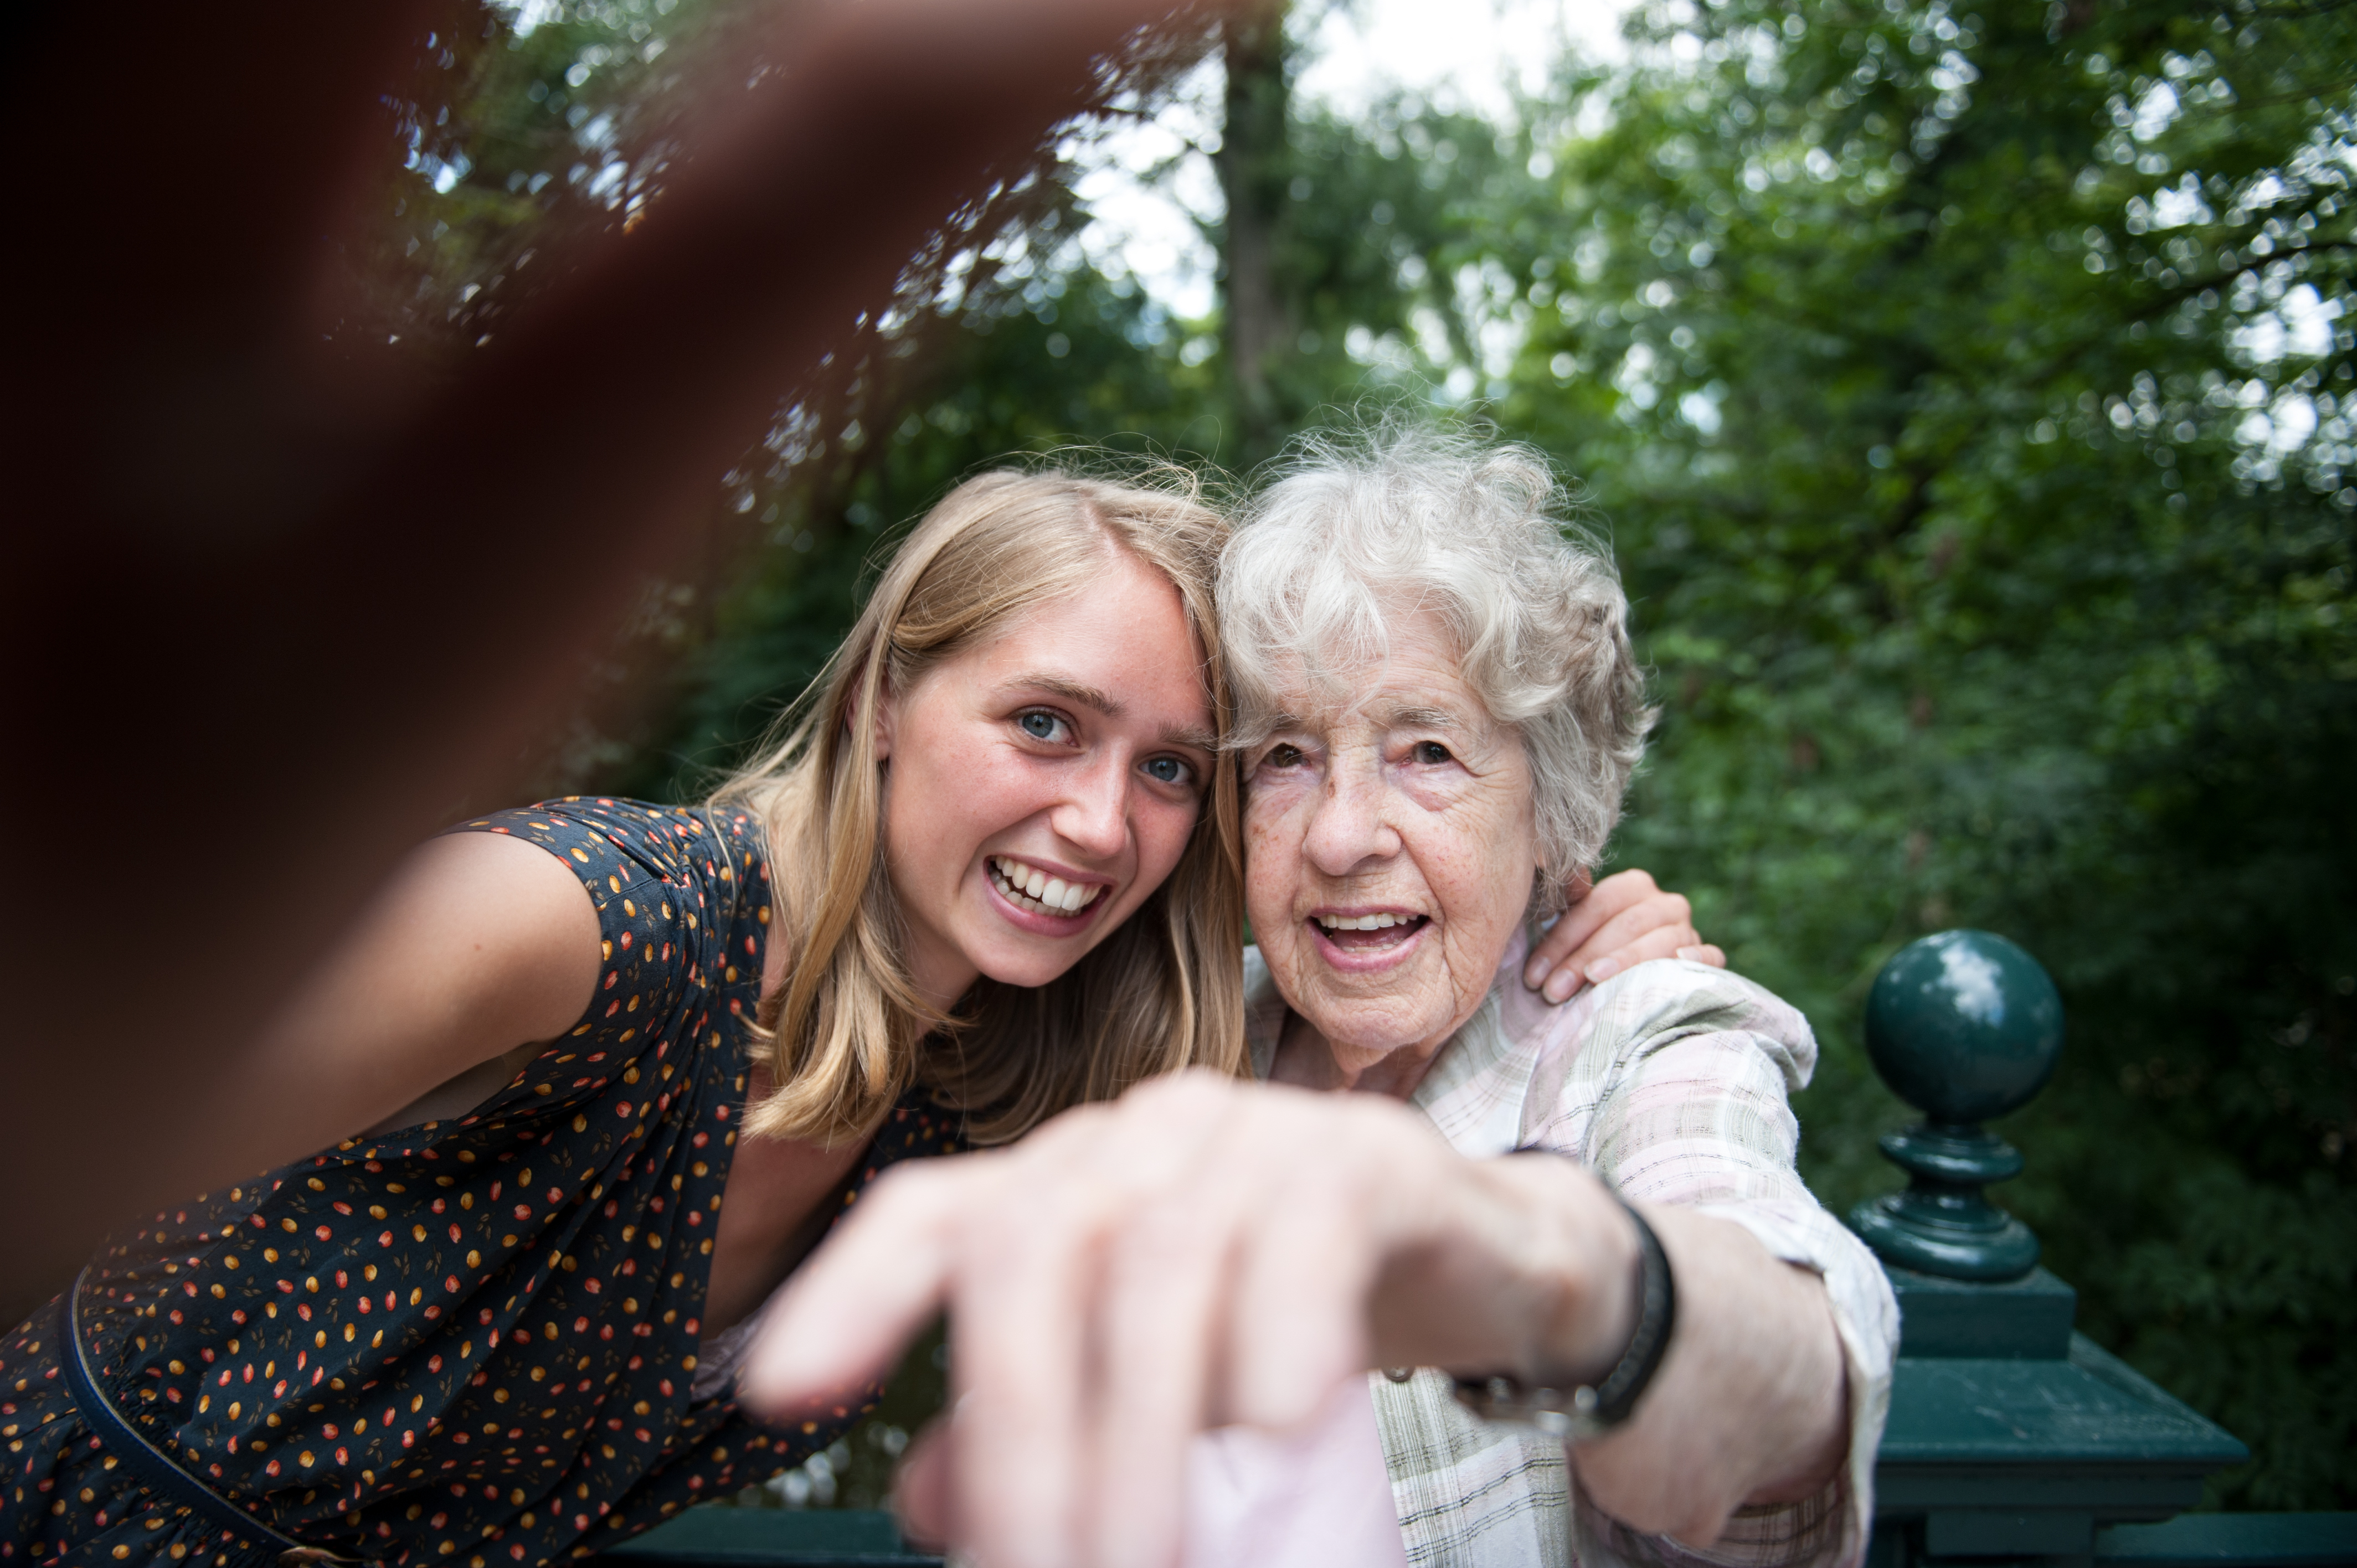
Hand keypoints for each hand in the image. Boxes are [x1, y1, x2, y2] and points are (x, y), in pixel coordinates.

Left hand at [738, 1072, 1638, 1567]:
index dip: (849, 1295)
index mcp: (1069, 1181)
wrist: (1483, 1262)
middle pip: (1033, 1249)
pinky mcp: (1365, 1158)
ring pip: (1157, 1260)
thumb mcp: (1152, 1391)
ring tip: (1148, 1560)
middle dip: (1018, 1431)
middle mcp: (1140, 1136)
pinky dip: (1276, 1331)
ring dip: (1140, 1431)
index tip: (775, 1397)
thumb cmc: (1293, 1327)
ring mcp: (1251, 1132)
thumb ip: (1036, 1431)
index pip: (934, 1215)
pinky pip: (1302, 1231)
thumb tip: (930, 1500)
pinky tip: (1267, 1430)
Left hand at [1524, 868, 1724, 1003]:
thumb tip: (1534, 885)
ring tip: (1594, 981)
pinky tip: (1678, 962)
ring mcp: (1688, 931)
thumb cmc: (1594, 955)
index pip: (1596, 906)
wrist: (1637, 975)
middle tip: (1553, 992)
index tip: (1533, 975)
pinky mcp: (1708, 958)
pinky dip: (1697, 958)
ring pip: (1660, 940)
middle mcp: (1665, 904)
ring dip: (1625, 961)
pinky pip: (1709, 955)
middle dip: (1584, 958)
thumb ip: (1563, 913)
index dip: (1561, 940)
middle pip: (1624, 924)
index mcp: (1632, 887)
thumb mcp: (1579, 932)